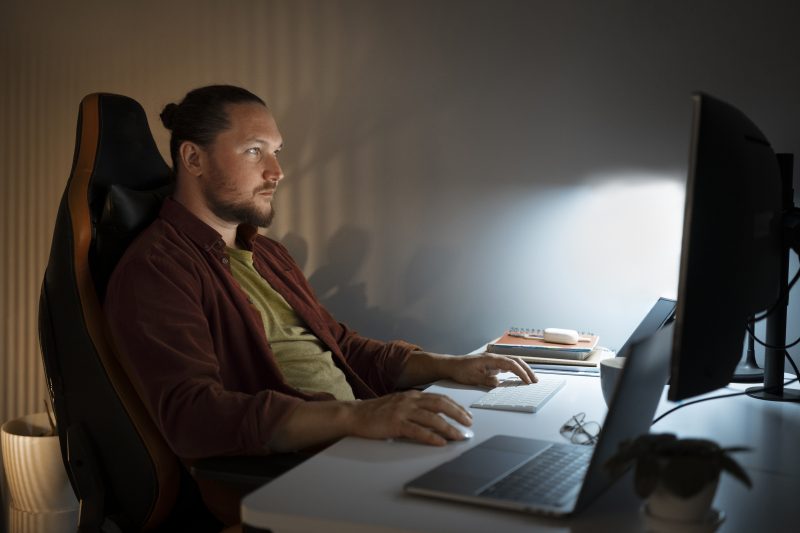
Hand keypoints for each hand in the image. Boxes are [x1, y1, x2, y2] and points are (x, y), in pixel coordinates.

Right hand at [347, 390, 472, 445]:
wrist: (355, 414)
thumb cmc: (377, 412)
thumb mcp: (400, 404)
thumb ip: (416, 407)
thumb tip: (436, 416)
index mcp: (412, 395)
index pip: (440, 398)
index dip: (455, 406)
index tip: (466, 415)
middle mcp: (410, 400)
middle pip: (440, 404)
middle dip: (458, 414)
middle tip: (469, 424)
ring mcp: (403, 411)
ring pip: (432, 418)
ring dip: (448, 428)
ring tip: (459, 436)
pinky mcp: (396, 424)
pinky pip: (418, 431)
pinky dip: (431, 437)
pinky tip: (440, 442)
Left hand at [445, 352, 536, 387]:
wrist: (452, 365)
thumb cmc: (460, 371)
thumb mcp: (472, 378)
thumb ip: (486, 380)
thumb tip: (499, 383)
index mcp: (491, 359)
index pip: (511, 364)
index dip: (521, 372)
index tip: (527, 381)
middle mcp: (494, 357)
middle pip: (515, 360)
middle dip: (526, 370)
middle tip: (535, 381)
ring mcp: (494, 360)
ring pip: (513, 362)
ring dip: (523, 369)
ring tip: (531, 379)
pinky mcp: (492, 364)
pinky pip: (507, 366)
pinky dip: (516, 370)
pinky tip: (520, 377)